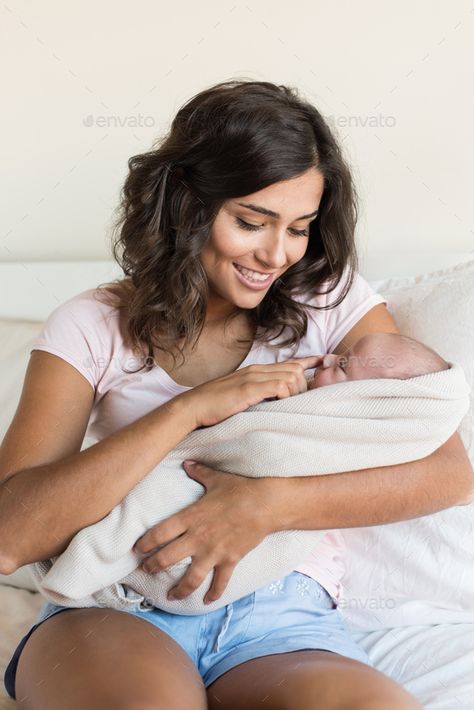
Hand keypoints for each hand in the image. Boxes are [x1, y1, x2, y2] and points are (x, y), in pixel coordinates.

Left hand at [133, 461, 271, 603]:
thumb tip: (186, 462)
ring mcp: (214, 551)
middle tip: (145, 570)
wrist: (266, 504)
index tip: (136, 550)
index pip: (160, 533)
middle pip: (168, 557)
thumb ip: (198, 472)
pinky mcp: (230, 560)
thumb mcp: (216, 478)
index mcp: (191, 517)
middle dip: (153, 566)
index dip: (145, 543)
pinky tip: (207, 601)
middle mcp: (198, 537)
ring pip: (190, 577)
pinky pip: (219, 582)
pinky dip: (213, 593)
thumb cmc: (240, 489)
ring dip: (179, 589)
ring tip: (170, 596)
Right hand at [175, 355, 322, 427]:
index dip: (309, 362)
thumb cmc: (214, 407)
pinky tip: (279, 406)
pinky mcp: (250, 388)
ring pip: (291, 376)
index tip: (324, 362)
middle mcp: (257, 370)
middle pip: (295, 369)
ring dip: (296, 392)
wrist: (193, 407)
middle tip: (302, 402)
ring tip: (288, 407)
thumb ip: (258, 394)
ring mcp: (253, 377)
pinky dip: (286, 396)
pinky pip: (280, 386)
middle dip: (305, 384)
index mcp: (255, 370)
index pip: (289, 362)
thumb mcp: (240, 397)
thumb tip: (274, 402)